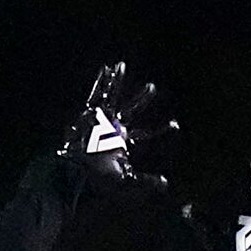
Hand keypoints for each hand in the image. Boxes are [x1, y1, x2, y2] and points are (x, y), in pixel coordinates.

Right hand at [58, 62, 177, 193]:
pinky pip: (95, 95)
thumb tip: (165, 185)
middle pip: (131, 110)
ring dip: (117, 82)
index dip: (162, 130)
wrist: (75, 173)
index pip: (147, 135)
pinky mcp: (89, 116)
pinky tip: (105, 68)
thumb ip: (144, 182)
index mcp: (123, 144)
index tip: (176, 125)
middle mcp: (113, 130)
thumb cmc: (97, 179)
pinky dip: (100, 82)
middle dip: (141, 99)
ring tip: (122, 65)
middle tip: (152, 87)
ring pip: (112, 97)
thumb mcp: (125, 181)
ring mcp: (101, 121)